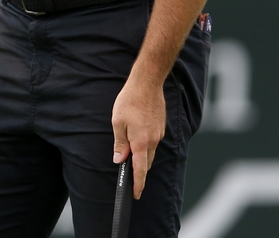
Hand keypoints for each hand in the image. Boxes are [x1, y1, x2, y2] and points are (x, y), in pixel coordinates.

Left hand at [111, 71, 165, 198]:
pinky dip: (145, 144)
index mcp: (141, 142)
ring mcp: (159, 133)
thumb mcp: (118, 122)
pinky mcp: (160, 126)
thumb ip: (119, 143)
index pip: (140, 169)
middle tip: (129, 175)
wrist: (147, 83)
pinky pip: (153, 141)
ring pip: (150, 151)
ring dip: (141, 156)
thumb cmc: (130, 100)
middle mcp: (153, 140)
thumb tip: (119, 159)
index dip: (138, 184)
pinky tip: (137, 137)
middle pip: (146, 162)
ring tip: (130, 153)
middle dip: (139, 170)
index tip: (136, 194)